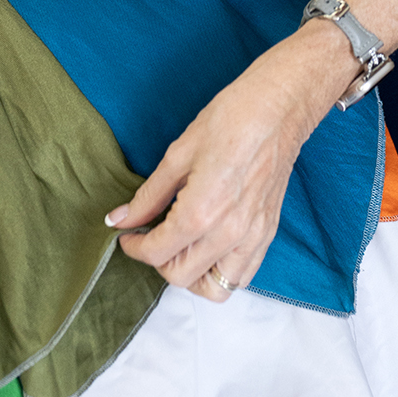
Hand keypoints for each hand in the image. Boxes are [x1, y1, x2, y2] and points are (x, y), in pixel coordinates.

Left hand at [106, 20, 357, 303]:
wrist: (278, 108)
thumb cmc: (230, 119)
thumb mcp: (179, 153)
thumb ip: (149, 195)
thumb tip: (119, 219)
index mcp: (202, 212)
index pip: (157, 253)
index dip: (134, 247)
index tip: (126, 236)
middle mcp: (228, 234)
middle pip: (181, 276)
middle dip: (157, 261)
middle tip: (150, 236)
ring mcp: (252, 238)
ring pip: (214, 288)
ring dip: (191, 275)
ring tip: (180, 247)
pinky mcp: (268, 234)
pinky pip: (242, 276)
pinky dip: (221, 272)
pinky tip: (208, 247)